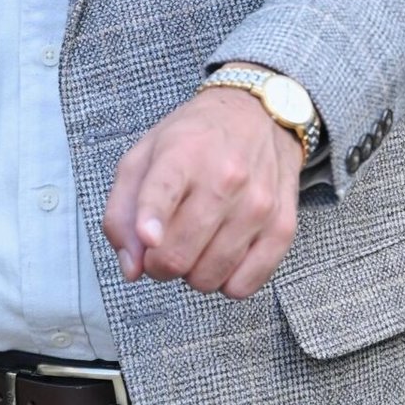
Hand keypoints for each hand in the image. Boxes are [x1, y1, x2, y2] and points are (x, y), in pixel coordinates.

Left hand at [103, 86, 300, 298]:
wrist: (258, 117)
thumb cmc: (193, 142)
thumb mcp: (142, 158)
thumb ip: (121, 213)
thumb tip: (131, 268)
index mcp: (182, 155)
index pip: (164, 191)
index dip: (151, 220)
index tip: (149, 238)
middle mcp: (225, 178)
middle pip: (177, 255)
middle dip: (157, 265)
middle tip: (162, 248)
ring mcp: (258, 205)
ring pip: (207, 277)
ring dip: (191, 273)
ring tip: (194, 245)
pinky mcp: (282, 227)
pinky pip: (243, 287)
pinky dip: (224, 282)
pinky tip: (221, 256)